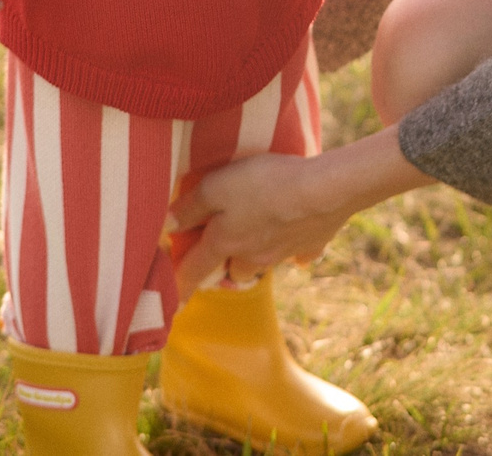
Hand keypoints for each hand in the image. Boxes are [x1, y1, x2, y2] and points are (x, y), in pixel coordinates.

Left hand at [170, 150, 353, 292]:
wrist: (325, 190)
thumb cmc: (264, 183)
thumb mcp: (216, 186)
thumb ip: (190, 206)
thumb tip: (166, 225)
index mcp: (225, 242)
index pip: (194, 269)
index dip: (180, 286)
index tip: (173, 307)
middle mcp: (252, 255)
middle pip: (232, 270)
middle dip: (224, 264)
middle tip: (222, 250)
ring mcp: (284, 253)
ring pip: (263, 262)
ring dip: (256, 255)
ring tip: (257, 237)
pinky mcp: (311, 244)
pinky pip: (299, 253)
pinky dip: (294, 250)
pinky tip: (296, 236)